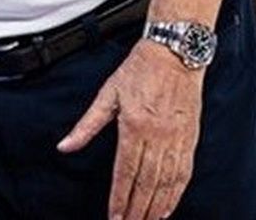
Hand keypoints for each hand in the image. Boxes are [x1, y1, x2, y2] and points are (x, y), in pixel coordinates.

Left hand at [58, 40, 203, 219]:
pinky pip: (184, 172)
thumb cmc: (139, 70)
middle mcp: (157, 136)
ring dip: (156, 207)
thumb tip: (65, 146)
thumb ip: (86, 125)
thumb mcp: (107, 95)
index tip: (114, 216)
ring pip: (166, 182)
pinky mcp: (190, 138)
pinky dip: (176, 193)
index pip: (125, 172)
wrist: (174, 52)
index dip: (119, 198)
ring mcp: (176, 138)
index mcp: (134, 126)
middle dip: (137, 209)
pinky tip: (169, 206)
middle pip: (146, 183)